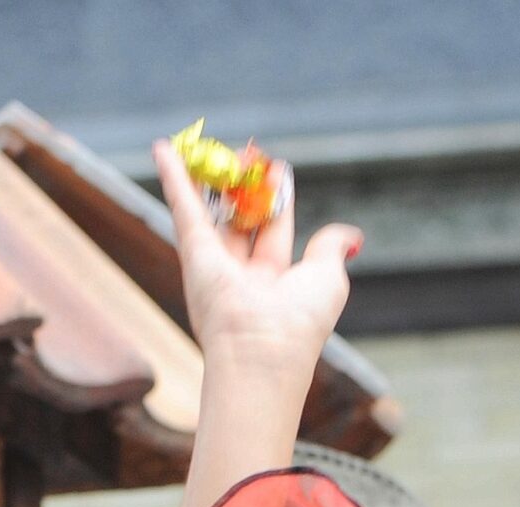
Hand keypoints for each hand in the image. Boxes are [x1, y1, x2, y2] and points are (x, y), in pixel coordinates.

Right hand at [153, 139, 357, 377]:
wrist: (262, 349)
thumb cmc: (302, 320)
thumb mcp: (329, 277)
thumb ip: (333, 248)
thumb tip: (354, 237)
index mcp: (278, 279)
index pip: (277, 227)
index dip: (277, 196)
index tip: (277, 167)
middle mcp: (244, 271)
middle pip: (242, 215)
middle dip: (243, 183)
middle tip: (248, 151)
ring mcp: (216, 263)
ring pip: (210, 208)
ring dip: (208, 175)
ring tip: (207, 145)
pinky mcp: (193, 253)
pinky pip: (183, 207)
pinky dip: (173, 177)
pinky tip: (166, 149)